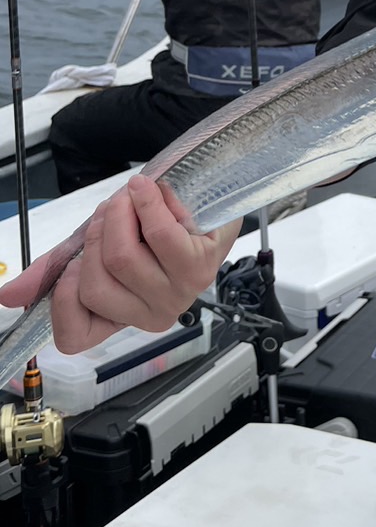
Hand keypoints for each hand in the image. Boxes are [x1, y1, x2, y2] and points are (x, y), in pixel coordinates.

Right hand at [0, 176, 241, 352]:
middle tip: (110, 211)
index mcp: (118, 319)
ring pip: (122, 258)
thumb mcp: (96, 245)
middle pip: (95, 283)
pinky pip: (159, 235)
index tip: (73, 264)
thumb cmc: (149, 229)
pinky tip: (149, 191)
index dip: (64, 296)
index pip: (74, 336)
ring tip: (133, 198)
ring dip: (121, 214)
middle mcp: (149, 317)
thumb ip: (55, 267)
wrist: (205, 202)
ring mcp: (177, 295)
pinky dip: (148, 204)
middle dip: (95, 235)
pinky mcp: (200, 267)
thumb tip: (7, 296)